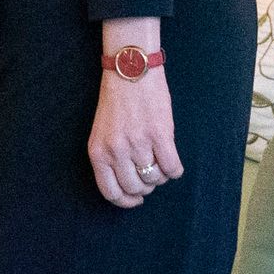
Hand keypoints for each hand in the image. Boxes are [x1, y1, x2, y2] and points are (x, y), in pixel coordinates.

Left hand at [88, 69, 183, 208]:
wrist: (130, 71)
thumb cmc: (117, 102)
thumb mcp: (102, 133)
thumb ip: (110, 158)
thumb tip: (129, 186)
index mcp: (98, 152)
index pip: (111, 192)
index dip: (126, 201)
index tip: (135, 199)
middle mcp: (116, 151)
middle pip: (135, 189)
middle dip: (145, 187)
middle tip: (148, 174)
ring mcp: (138, 144)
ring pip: (154, 179)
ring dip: (160, 175)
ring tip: (158, 160)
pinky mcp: (160, 135)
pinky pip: (172, 168)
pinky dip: (175, 169)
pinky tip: (172, 161)